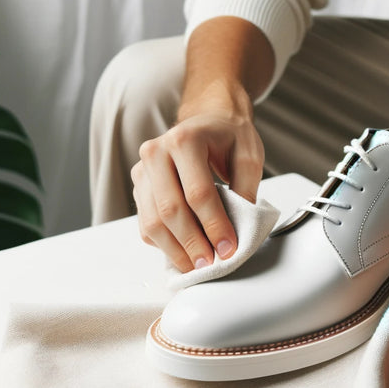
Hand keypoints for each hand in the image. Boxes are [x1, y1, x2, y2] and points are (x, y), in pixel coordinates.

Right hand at [130, 108, 263, 271]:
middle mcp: (156, 153)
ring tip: (196, 266)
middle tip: (209, 264)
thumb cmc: (228, 137)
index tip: (228, 248)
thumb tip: (239, 226)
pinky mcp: (139, 187)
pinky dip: (163, 243)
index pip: (198, 193)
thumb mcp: (249, 155)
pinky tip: (182, 253)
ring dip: (174, 249)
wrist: (207, 121)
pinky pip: (145, 223)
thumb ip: (247, 188)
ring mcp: (142, 170)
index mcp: (184, 140)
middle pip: (170, 209)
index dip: (214, 225)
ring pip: (152, 221)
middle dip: (192, 242)